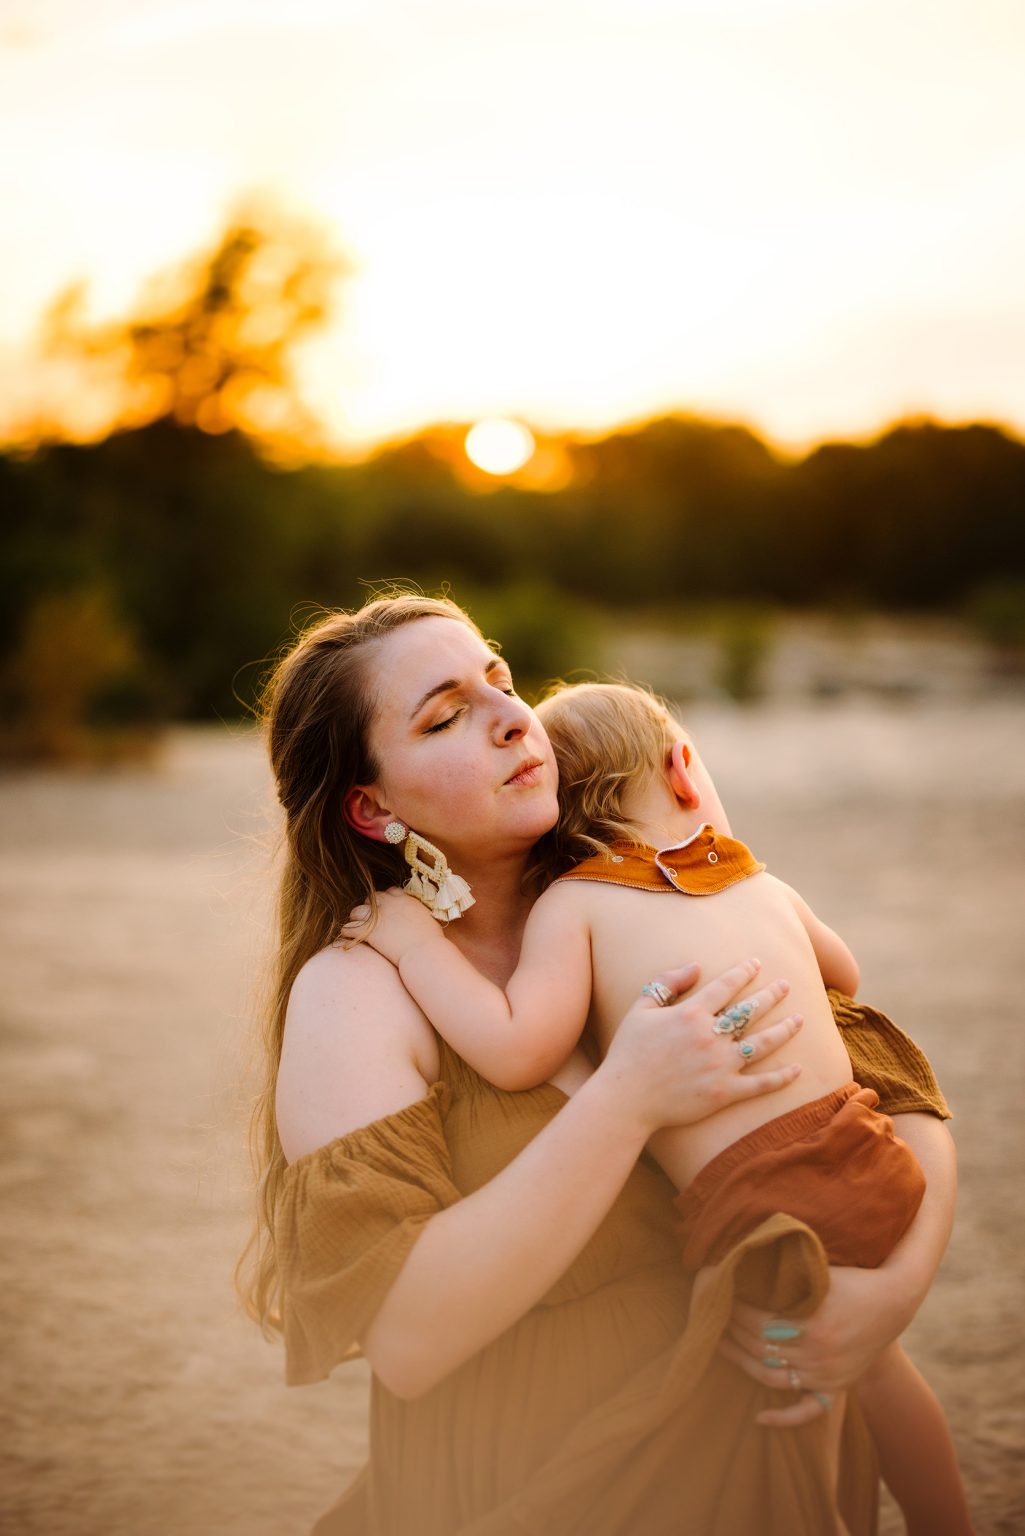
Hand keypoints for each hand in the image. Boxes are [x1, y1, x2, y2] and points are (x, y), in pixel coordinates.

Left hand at [341, 887, 443, 965]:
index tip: (386, 907)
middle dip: (370, 906)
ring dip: (356, 917)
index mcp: (406, 900)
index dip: (387, 899)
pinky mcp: (370, 931)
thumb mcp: (429, 920)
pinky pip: (350, 928)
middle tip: (370, 917)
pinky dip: (347, 931)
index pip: (390, 891)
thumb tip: (418, 918)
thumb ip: (419, 914)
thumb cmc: (432, 941)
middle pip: (372, 898)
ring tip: (356, 925)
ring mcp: (378, 916)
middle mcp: (390, 904)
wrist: (424, 952)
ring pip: (357, 910)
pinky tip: (346, 936)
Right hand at [600, 959, 802, 1137]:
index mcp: (691, 1013)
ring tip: (800, 1020)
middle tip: (786, 986)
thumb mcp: (641, 1007)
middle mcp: (710, 1037)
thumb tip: (695, 966)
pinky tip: (798, 1070)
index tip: (756, 964)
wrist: (626, 1098)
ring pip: (762, 1043)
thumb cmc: (629, 1051)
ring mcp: (720, 1066)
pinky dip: (782, 1078)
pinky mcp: (725, 1093)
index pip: (725, 986)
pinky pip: (760, 1084)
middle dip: (771, 995)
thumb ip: (668, 982)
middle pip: (750, 1011)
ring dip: (784, 1030)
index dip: (743, 972)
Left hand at [719, 1264, 909, 1425]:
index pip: (757, 1320)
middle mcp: (818, 1354)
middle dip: (731, 1329)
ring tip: (720, 1345)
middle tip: (711, 1314)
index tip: (718, 1293)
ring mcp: (826, 1374)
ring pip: (772, 1376)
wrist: (893, 1301)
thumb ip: (785, 1273)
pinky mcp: (836, 1386)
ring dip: (742, 1362)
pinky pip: (808, 1410)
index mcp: (812, 1323)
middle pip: (760, 1347)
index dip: (734, 1307)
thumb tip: (743, 1259)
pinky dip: (783, 1419)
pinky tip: (758, 1418)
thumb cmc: (851, 1278)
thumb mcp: (818, 1270)